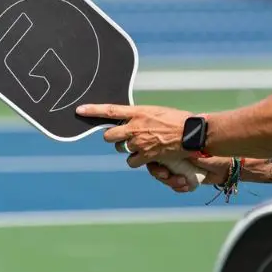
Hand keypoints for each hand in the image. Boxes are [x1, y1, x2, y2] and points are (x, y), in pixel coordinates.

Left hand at [76, 104, 190, 165]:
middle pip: (110, 136)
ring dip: (128, 148)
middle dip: (113, 137)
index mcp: (138, 112)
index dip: (93, 110)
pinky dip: (137, 160)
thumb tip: (130, 121)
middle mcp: (135, 127)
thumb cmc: (178, 120)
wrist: (191, 133)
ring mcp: (139, 142)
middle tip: (124, 137)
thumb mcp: (157, 111)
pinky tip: (146, 156)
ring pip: (121, 149)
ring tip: (142, 145)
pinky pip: (131, 161)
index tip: (79, 110)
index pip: (110, 110)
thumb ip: (140, 116)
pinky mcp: (145, 155)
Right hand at [148, 156, 231, 192]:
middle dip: (162, 176)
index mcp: (174, 145)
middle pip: (158, 168)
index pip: (156, 154)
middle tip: (171, 178)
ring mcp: (179, 168)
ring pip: (166, 179)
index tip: (163, 172)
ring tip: (184, 183)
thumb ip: (182, 151)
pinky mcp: (185, 178)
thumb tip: (168, 152)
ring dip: (172, 183)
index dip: (155, 165)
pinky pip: (176, 186)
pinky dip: (180, 188)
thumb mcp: (196, 150)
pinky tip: (188, 187)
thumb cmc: (213, 151)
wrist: (227, 165)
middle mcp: (174, 156)